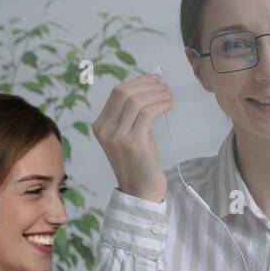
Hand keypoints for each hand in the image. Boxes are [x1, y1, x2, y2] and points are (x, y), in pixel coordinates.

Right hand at [92, 73, 172, 202]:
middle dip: (147, 85)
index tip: (154, 79)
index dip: (137, 82)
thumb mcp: (130, 134)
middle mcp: (105, 129)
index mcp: (100, 125)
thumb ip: (133, 114)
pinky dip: (160, 105)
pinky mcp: (133, 143)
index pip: (116, 93)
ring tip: (169, 95)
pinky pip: (147, 114)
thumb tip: (150, 88)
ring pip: (136, 101)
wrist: (140, 190)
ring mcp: (117, 136)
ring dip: (156, 94)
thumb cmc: (139, 162)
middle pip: (124, 93)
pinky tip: (169, 105)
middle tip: (164, 86)